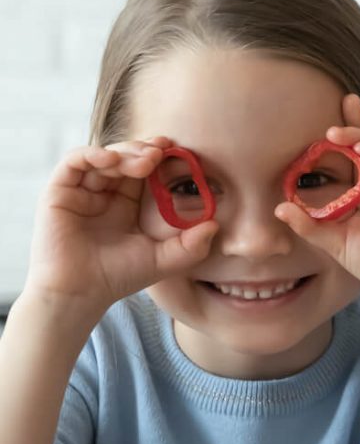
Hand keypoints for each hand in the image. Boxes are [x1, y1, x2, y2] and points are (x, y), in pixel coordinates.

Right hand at [26, 139, 217, 311]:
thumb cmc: (119, 277)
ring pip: (103, 155)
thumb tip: (216, 225)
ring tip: (146, 159)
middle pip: (125, 157)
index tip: (177, 150)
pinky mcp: (59, 192)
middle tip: (163, 150)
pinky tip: (112, 159)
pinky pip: (74, 162)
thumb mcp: (164, 260)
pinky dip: (93, 154)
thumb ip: (192, 245)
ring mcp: (81, 191)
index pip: (144, 169)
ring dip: (125, 151)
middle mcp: (103, 193)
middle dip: (144, 149)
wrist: (81, 294)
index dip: (159, 156)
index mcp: (127, 202)